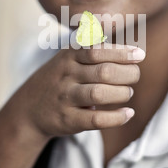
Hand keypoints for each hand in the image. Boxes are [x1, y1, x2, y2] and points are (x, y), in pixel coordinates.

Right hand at [14, 44, 144, 138]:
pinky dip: (116, 117)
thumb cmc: (59, 80)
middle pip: (104, 72)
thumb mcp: (68, 58)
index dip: (121, 52)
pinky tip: (128, 113)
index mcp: (68, 56)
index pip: (97, 50)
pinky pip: (96, 119)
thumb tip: (129, 47)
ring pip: (100, 94)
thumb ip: (93, 49)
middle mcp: (66, 75)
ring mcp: (65, 98)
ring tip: (128, 93)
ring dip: (122, 93)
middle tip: (135, 76)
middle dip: (127, 74)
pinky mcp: (68, 120)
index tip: (139, 55)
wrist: (28, 109)